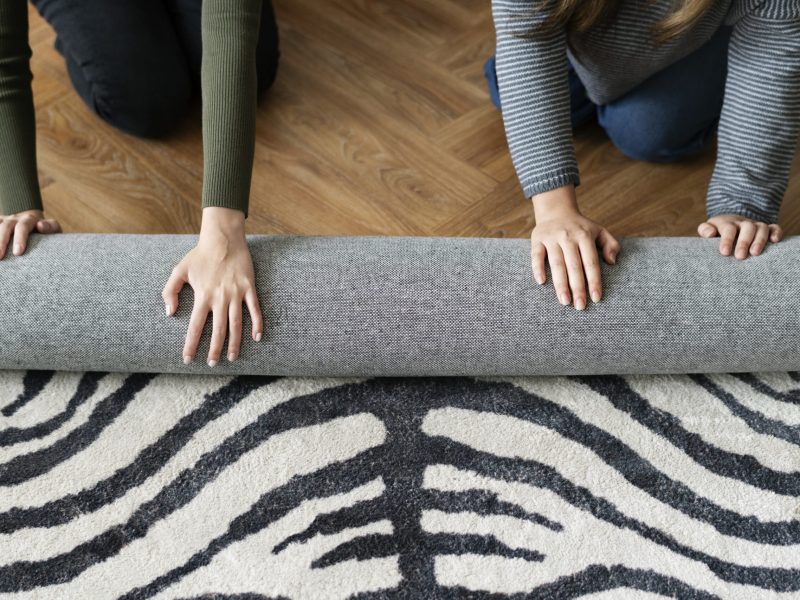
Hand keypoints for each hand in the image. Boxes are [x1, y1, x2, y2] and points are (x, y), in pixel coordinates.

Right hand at [0, 210, 61, 258]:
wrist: (34, 221)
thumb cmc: (46, 230)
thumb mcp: (53, 228)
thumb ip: (51, 227)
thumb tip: (40, 225)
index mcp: (29, 219)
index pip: (23, 227)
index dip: (20, 238)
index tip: (18, 253)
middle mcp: (14, 218)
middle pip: (6, 227)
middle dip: (2, 241)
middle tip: (0, 257)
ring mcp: (5, 220)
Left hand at [162, 207, 263, 365]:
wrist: (223, 238)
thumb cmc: (200, 255)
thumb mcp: (179, 270)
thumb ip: (170, 292)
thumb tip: (170, 313)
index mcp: (202, 295)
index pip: (196, 326)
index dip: (191, 344)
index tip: (188, 359)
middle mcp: (220, 298)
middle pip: (218, 330)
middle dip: (215, 349)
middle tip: (213, 364)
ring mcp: (236, 294)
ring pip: (236, 324)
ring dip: (234, 343)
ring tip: (232, 357)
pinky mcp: (249, 288)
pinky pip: (255, 310)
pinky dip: (257, 324)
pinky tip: (257, 338)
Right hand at [530, 186, 619, 309]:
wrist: (556, 210)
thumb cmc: (580, 227)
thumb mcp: (599, 231)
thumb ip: (611, 245)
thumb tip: (612, 262)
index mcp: (585, 236)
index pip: (591, 262)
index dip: (594, 281)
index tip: (596, 298)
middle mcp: (568, 237)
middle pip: (574, 266)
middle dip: (577, 288)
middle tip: (580, 306)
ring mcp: (552, 238)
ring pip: (557, 264)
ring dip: (560, 284)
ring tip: (565, 301)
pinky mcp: (537, 240)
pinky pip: (536, 256)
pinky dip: (538, 268)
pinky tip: (541, 282)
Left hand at [697, 215, 782, 259]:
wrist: (729, 223)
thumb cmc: (716, 231)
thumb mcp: (707, 229)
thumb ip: (705, 230)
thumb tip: (710, 234)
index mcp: (727, 223)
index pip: (728, 229)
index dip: (727, 240)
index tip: (724, 253)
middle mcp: (743, 223)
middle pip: (747, 228)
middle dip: (744, 242)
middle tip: (740, 257)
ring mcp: (755, 225)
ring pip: (762, 228)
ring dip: (759, 240)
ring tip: (755, 254)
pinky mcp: (766, 229)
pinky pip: (774, 227)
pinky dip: (776, 232)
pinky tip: (775, 241)